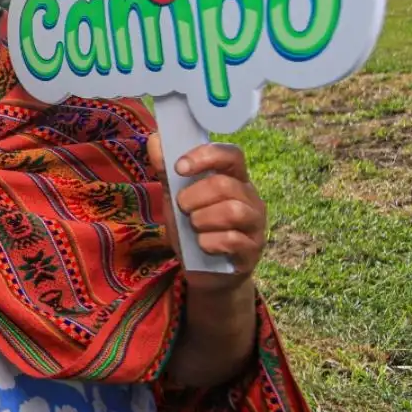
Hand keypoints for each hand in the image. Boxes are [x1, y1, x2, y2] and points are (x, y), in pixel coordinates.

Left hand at [147, 134, 267, 284]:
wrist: (204, 272)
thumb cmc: (193, 229)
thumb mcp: (175, 198)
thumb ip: (167, 171)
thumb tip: (155, 139)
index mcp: (234, 179)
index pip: (231, 154)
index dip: (206, 156)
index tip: (180, 167)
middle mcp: (250, 198)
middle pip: (225, 185)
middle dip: (193, 196)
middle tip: (182, 208)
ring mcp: (256, 225)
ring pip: (232, 211)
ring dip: (201, 220)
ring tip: (194, 228)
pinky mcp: (253, 250)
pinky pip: (232, 240)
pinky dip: (208, 243)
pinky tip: (202, 246)